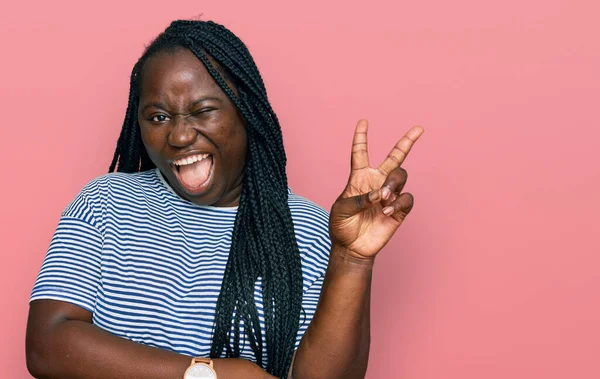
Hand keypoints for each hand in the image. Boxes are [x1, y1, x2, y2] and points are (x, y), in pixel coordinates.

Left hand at [329, 119, 423, 259]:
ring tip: (383, 198)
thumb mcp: (342, 209)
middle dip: (407, 142)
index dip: (361, 137)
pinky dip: (397, 202)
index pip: (360, 152)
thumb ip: (359, 199)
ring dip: (393, 184)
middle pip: (395, 157)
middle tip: (419, 129)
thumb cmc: (341, 226)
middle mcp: (377, 182)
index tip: (363, 122)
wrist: (351, 248)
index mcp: (359, 177)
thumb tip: (379, 194)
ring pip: (401, 176)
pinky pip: (406, 198)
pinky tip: (386, 211)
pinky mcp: (398, 210)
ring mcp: (389, 195)